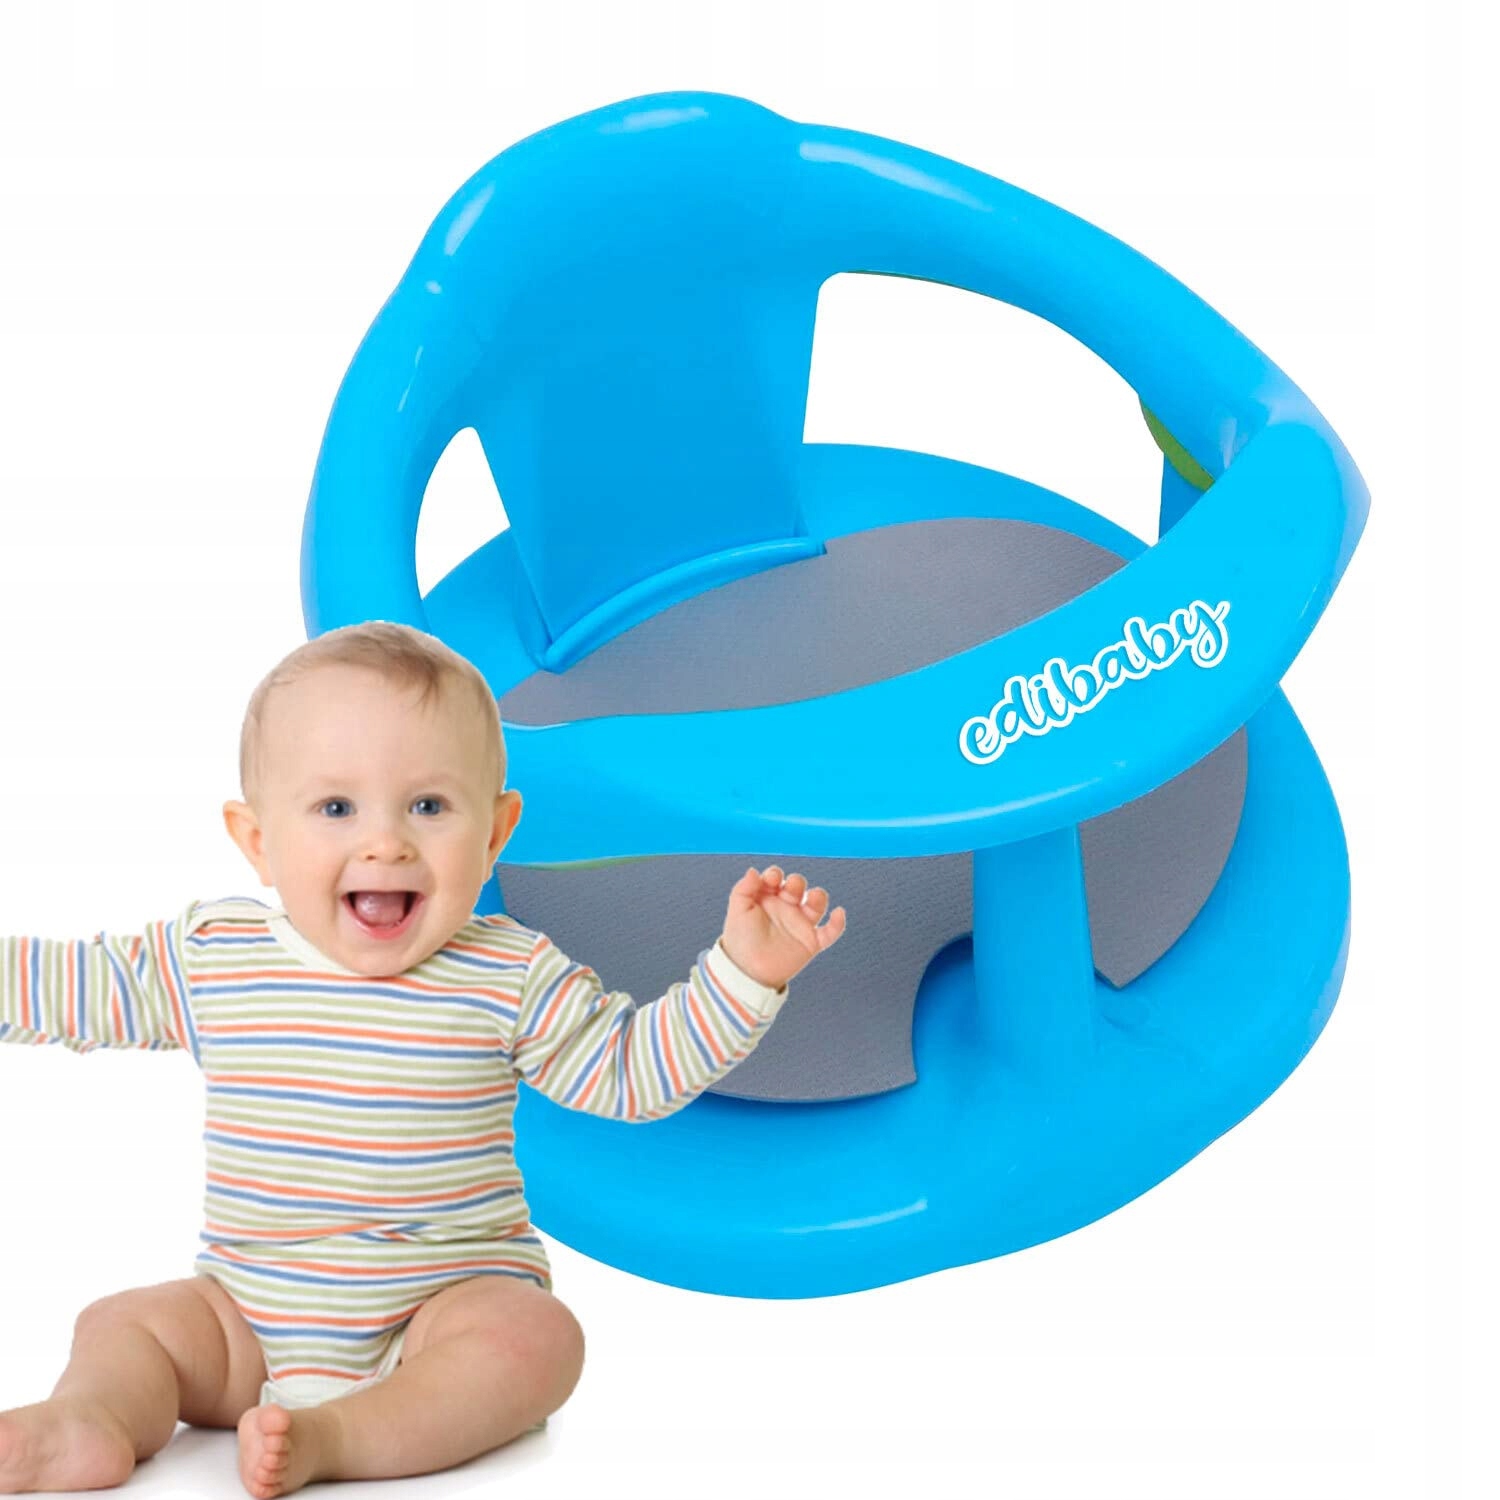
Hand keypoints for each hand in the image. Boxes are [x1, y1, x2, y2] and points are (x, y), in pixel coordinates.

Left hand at [720, 866, 846, 990]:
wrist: (748, 972)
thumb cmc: (740, 941)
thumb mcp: (737, 911)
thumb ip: (743, 889)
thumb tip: (753, 871)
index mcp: (766, 898)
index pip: (776, 878)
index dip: (776, 874)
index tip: (772, 878)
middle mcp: (785, 908)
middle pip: (798, 887)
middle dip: (797, 882)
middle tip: (790, 888)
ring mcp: (799, 924)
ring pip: (816, 904)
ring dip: (818, 896)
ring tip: (814, 897)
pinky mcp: (811, 943)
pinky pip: (830, 932)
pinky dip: (838, 923)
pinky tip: (839, 913)